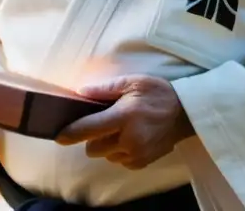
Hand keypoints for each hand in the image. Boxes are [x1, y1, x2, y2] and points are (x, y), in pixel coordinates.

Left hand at [55, 75, 193, 170]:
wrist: (186, 112)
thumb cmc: (157, 93)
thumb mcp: (132, 82)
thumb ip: (105, 88)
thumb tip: (81, 92)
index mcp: (124, 116)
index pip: (89, 129)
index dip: (70, 133)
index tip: (58, 136)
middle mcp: (129, 139)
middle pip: (93, 148)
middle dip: (92, 137)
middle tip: (104, 122)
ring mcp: (137, 153)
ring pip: (106, 155)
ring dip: (107, 144)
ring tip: (121, 128)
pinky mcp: (143, 162)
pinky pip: (120, 161)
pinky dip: (120, 152)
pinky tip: (131, 137)